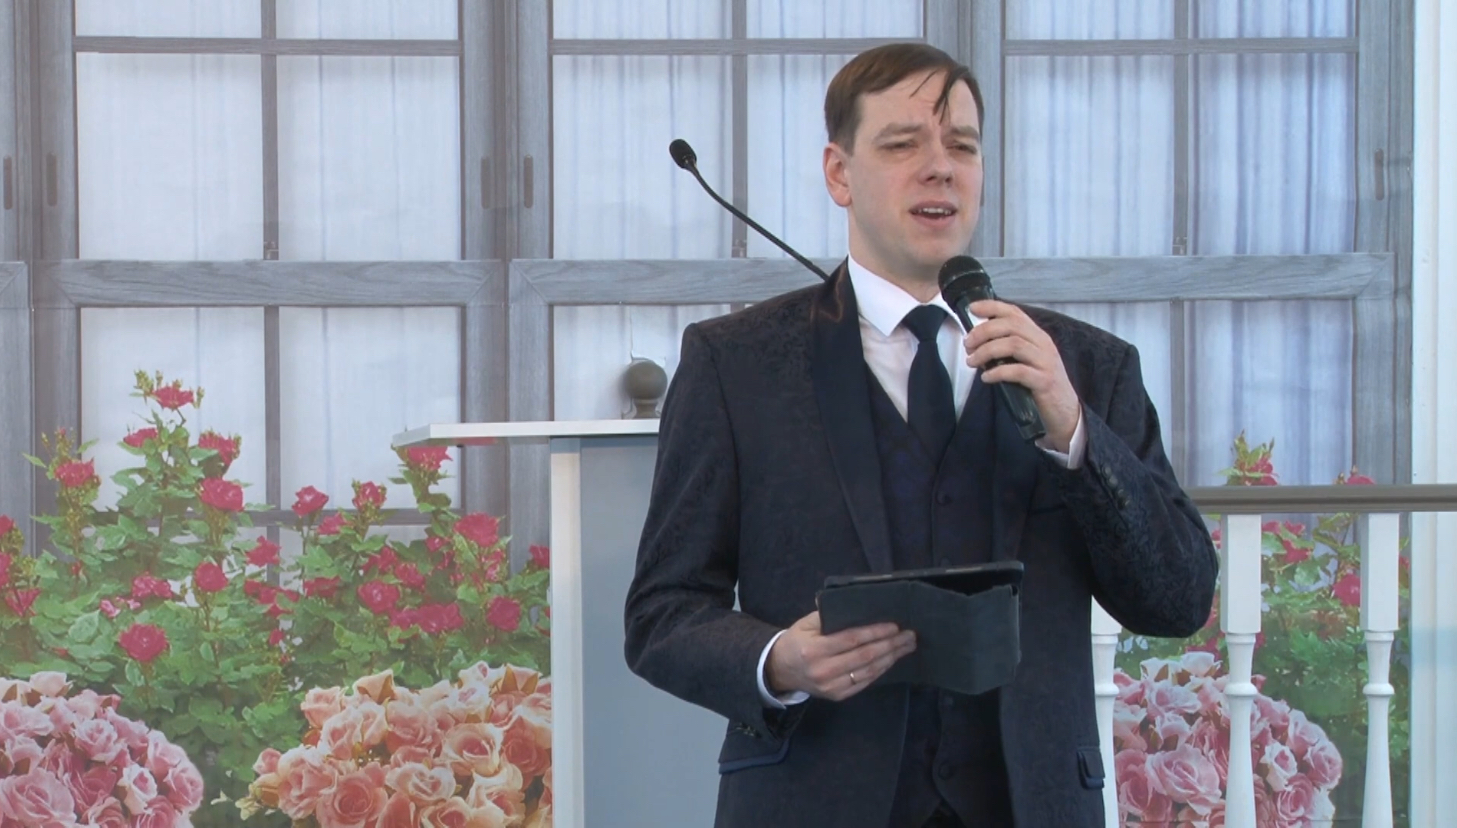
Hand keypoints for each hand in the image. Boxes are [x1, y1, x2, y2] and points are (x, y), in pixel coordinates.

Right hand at [765, 612, 915, 701]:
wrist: (780, 670)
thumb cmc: (796, 641)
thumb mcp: (805, 623)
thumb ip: (827, 613)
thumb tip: (852, 600)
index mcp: (815, 649)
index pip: (852, 639)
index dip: (875, 632)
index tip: (895, 626)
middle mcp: (824, 670)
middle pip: (865, 656)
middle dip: (891, 645)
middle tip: (910, 636)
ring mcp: (832, 686)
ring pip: (868, 671)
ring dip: (891, 658)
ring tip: (906, 647)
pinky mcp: (838, 696)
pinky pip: (865, 683)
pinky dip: (880, 670)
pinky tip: (891, 660)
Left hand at [965, 300, 1080, 451]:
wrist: (1064, 411)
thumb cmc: (1039, 384)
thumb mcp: (1026, 360)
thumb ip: (1008, 348)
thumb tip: (977, 341)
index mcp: (1037, 336)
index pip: (1015, 313)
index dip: (992, 307)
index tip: (972, 308)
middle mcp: (1043, 344)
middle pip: (1012, 326)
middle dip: (984, 332)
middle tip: (968, 344)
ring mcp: (1046, 362)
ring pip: (1014, 345)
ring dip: (987, 351)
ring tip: (972, 361)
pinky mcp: (1044, 381)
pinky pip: (1019, 371)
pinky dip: (998, 372)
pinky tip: (986, 377)